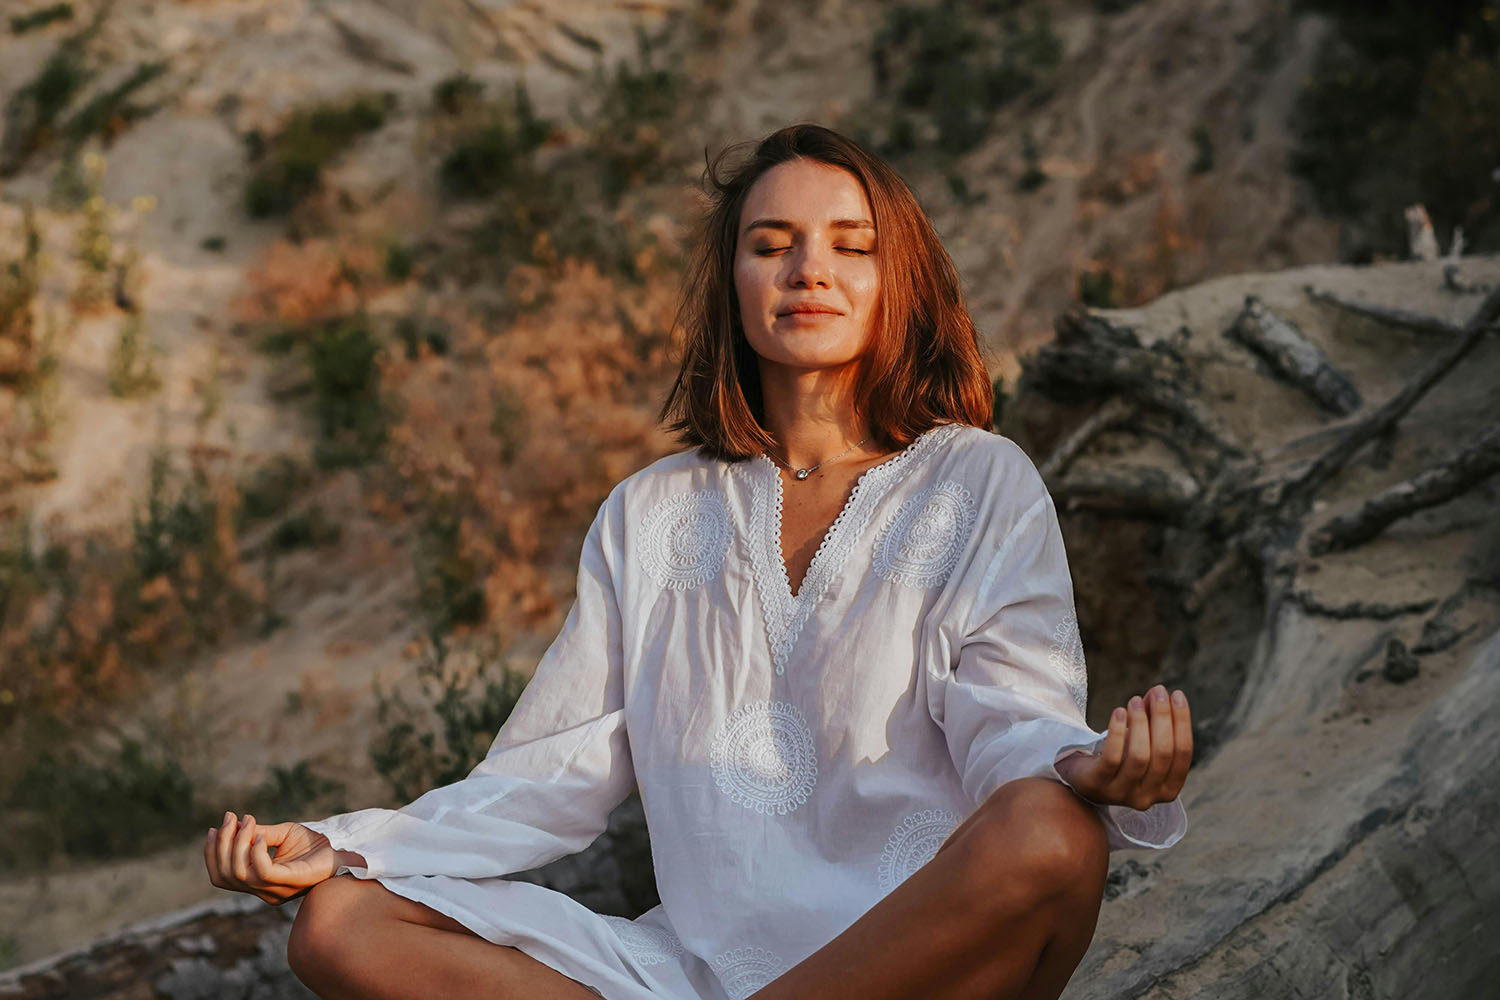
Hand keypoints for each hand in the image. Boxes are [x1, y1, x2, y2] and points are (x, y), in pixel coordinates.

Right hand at [204, 811, 339, 904]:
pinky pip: (262, 871)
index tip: (214, 828)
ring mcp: (275, 890)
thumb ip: (257, 833)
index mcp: (258, 883)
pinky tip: (261, 835)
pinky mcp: (289, 882)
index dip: (212, 855)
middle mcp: (264, 892)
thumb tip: (233, 825)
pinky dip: (256, 851)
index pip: (222, 878)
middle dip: (222, 845)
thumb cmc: (313, 843)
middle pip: (226, 875)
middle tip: (230, 818)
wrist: (342, 848)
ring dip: (237, 843)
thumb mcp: (280, 835)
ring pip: (240, 873)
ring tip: (247, 821)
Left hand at [1054, 684, 1191, 810]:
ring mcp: (1122, 794)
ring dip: (1139, 723)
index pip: (1183, 753)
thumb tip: (1160, 692)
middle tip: (1157, 691)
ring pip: (1139, 756)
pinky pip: (1112, 758)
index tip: (1177, 694)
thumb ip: (1152, 719)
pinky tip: (1118, 712)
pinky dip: (1117, 732)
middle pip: (1163, 753)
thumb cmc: (1119, 756)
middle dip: (1162, 718)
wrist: (1081, 777)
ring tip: (1134, 700)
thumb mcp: (1140, 739)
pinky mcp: (1097, 785)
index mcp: (1168, 789)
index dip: (1182, 722)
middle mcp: (1148, 797)